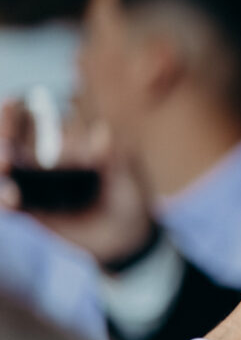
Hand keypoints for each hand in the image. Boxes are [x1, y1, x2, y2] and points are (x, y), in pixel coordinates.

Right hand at [0, 99, 153, 266]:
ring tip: (7, 167)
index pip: (32, 118)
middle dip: (3, 137)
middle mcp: (43, 161)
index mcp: (64, 143)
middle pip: (10, 141)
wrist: (127, 236)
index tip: (12, 103)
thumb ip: (115, 159)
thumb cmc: (129, 198)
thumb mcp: (127, 179)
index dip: (17, 110)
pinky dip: (7, 200)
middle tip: (8, 152)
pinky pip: (12, 203)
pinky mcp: (33, 211)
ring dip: (0, 165)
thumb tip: (103, 132)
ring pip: (6, 170)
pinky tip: (11, 201)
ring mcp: (34, 186)